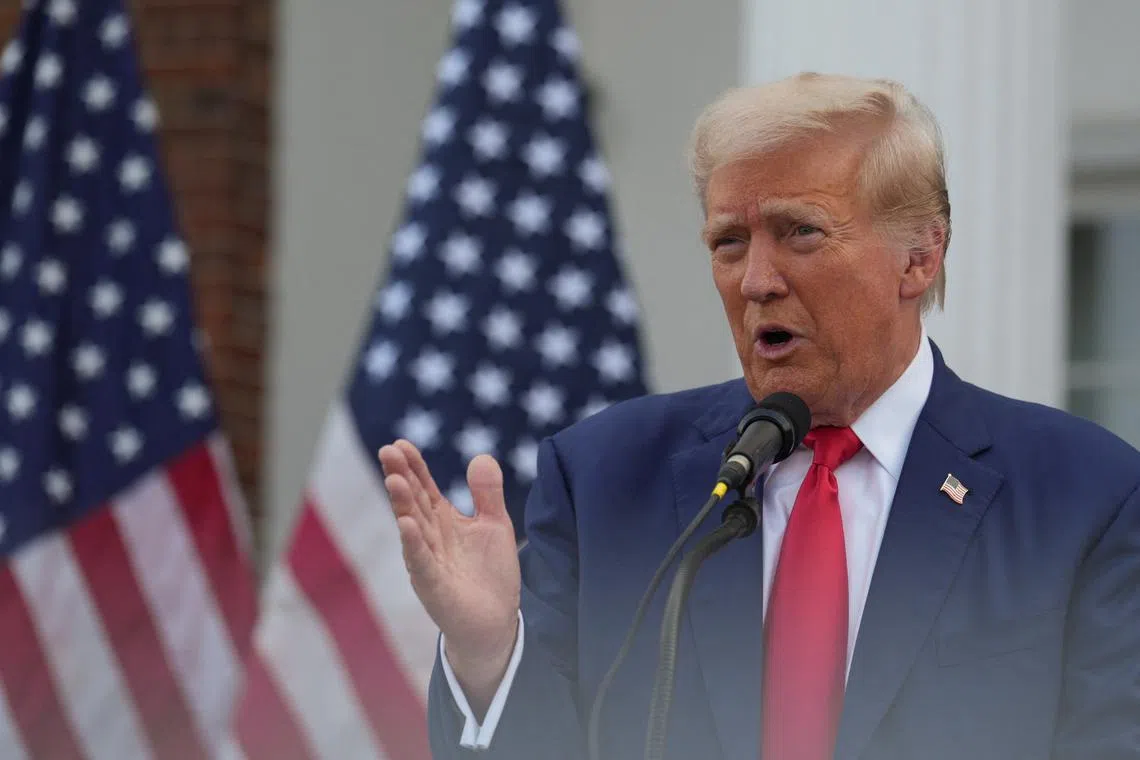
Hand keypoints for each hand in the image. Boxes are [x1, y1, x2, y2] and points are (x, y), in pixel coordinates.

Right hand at [379, 440, 520, 702]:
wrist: (496, 623)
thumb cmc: (490, 574)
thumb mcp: (494, 525)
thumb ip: (487, 493)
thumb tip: (481, 456)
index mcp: (442, 521)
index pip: (424, 488)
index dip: (414, 466)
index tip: (401, 443)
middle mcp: (429, 538)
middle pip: (412, 502)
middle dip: (401, 477)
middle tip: (388, 451)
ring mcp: (428, 562)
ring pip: (412, 529)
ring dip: (402, 505)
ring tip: (394, 480)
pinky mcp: (434, 587)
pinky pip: (421, 564)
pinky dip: (413, 545)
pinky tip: (406, 526)